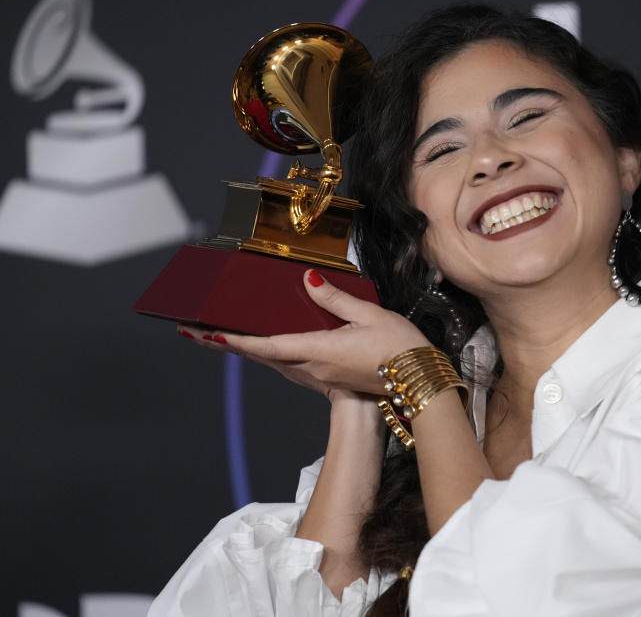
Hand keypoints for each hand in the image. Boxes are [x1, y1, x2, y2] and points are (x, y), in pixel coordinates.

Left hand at [178, 269, 430, 396]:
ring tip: (223, 337)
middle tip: (196, 333)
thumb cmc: (398, 349)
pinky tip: (267, 346)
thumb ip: (335, 298)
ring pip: (273, 361)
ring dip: (246, 350)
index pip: (266, 345)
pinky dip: (268, 354)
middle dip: (227, 344)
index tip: (207, 334)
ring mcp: (319, 374)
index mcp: (318, 350)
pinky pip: (289, 364)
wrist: (418, 383)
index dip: (234, 340)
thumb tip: (308, 282)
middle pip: (261, 355)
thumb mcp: (369, 315)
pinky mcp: (329, 376)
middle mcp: (312, 366)